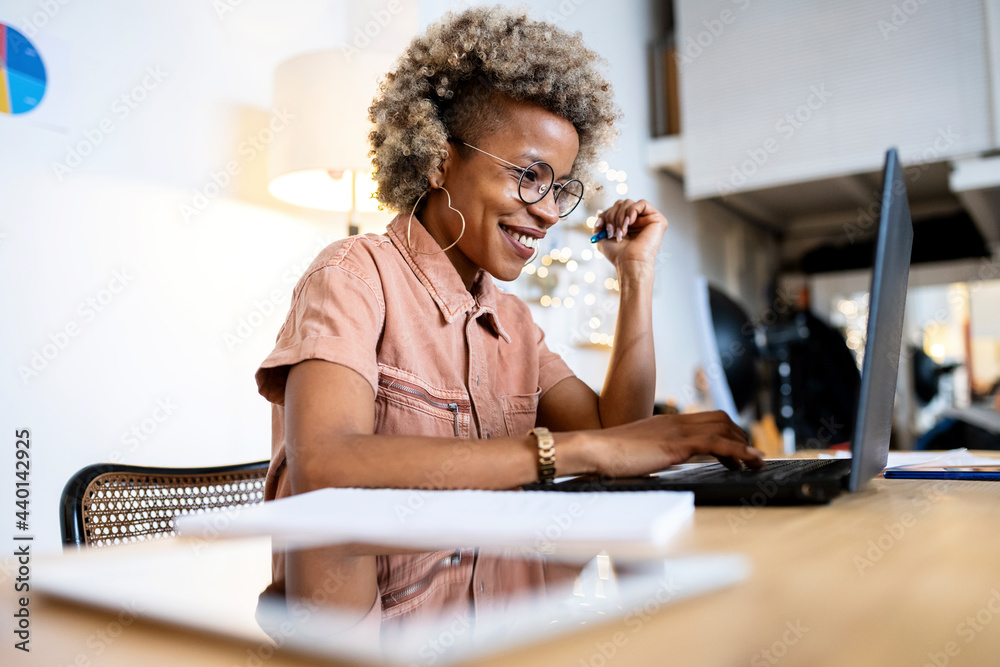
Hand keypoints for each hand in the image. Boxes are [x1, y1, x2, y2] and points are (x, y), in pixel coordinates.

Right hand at [582, 410, 764, 477]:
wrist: (593, 449)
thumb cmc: (606, 455)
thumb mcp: (634, 452)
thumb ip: (648, 454)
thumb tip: (651, 466)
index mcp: (665, 423)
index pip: (705, 419)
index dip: (726, 430)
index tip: (736, 447)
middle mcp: (674, 421)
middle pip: (720, 418)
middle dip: (740, 435)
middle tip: (751, 455)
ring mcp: (677, 430)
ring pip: (723, 427)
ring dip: (744, 444)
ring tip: (757, 461)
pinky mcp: (677, 444)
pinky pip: (717, 443)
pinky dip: (739, 451)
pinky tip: (750, 460)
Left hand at [594, 199, 667, 271]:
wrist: (629, 262)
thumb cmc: (618, 255)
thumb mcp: (602, 238)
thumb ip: (600, 224)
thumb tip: (599, 211)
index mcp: (628, 225)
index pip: (615, 208)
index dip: (606, 214)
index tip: (599, 225)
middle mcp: (638, 221)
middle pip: (621, 203)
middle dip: (612, 216)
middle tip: (611, 232)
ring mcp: (648, 219)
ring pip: (629, 203)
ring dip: (620, 217)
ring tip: (621, 233)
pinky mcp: (657, 218)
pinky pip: (642, 203)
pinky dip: (632, 211)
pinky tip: (630, 223)